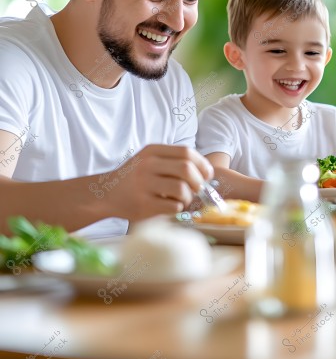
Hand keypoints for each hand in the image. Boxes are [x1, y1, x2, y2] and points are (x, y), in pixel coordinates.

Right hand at [97, 145, 213, 220]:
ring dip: (189, 196)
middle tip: (197, 189)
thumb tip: (206, 172)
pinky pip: (173, 206)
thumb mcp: (150, 160)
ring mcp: (144, 185)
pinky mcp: (143, 205)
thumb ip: (173, 161)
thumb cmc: (135, 177)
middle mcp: (147, 165)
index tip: (207, 175)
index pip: (186, 152)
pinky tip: (172, 206)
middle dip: (198, 181)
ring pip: (182, 189)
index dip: (202, 164)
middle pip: (186, 169)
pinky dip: (179, 207)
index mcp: (152, 151)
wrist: (105, 194)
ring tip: (183, 199)